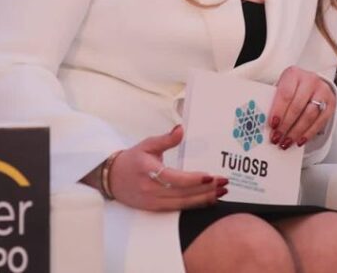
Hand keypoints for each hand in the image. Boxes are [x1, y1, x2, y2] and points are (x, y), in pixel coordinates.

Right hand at [108, 125, 227, 210]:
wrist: (111, 179)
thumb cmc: (131, 160)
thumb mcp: (146, 145)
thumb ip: (165, 139)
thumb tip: (181, 129)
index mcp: (148, 170)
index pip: (175, 178)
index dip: (194, 179)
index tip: (210, 176)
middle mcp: (151, 189)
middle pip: (183, 193)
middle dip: (206, 189)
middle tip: (224, 183)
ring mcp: (153, 201)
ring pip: (183, 203)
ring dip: (204, 199)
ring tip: (221, 193)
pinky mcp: (156, 208)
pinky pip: (178, 208)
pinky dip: (195, 205)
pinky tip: (208, 200)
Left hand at [268, 66, 336, 149]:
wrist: (310, 83)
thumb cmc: (291, 88)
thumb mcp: (281, 88)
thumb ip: (274, 101)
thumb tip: (265, 122)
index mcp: (294, 74)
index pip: (285, 94)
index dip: (278, 111)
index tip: (272, 125)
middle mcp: (310, 80)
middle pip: (297, 106)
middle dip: (286, 125)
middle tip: (277, 138)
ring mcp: (322, 91)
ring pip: (309, 115)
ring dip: (297, 132)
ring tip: (287, 141)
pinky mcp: (331, 103)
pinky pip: (320, 122)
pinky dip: (309, 133)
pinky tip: (300, 140)